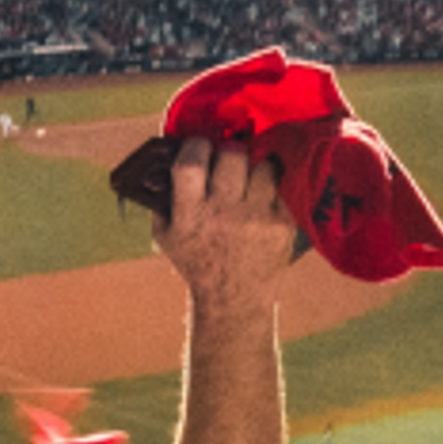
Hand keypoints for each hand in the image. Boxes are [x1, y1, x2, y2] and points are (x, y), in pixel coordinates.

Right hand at [154, 138, 295, 308]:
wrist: (233, 298)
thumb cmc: (197, 262)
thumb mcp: (166, 236)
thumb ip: (161, 200)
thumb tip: (161, 162)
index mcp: (191, 213)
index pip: (192, 162)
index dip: (196, 146)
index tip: (200, 147)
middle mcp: (224, 214)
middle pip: (233, 155)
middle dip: (230, 152)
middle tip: (228, 160)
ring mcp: (256, 218)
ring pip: (263, 166)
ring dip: (255, 167)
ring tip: (249, 178)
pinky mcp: (281, 224)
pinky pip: (281, 187)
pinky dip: (272, 188)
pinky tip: (263, 197)